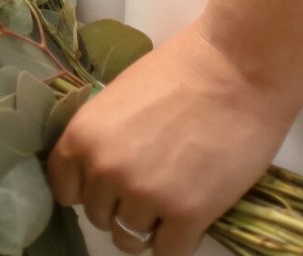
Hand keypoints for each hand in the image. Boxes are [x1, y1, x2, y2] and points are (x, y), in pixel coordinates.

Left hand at [48, 22, 291, 255]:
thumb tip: (101, 170)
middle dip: (123, 204)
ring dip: (153, 222)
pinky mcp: (186, 216)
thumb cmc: (182, 69)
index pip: (65, 189)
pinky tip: (195, 210)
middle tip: (155, 179)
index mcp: (83, 136)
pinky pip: (169, 251)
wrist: (238, 65)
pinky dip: (181, 236)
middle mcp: (106, 171)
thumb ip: (104, 137)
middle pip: (100, 217)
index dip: (89, 188)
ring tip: (178, 190)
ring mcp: (145, 197)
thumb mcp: (121, 95)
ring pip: (133, 236)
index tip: (111, 182)